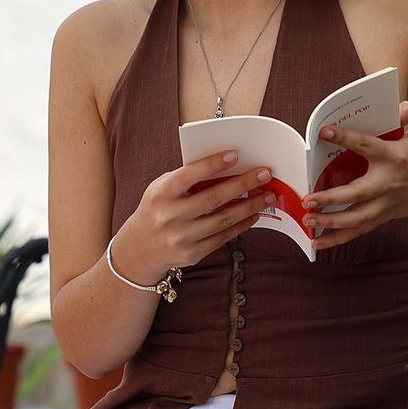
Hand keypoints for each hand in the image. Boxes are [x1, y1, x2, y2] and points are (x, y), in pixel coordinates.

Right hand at [110, 151, 272, 282]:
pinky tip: (254, 214)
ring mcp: (181, 237)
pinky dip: (242, 225)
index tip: (235, 155)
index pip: (189, 176)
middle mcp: (169, 216)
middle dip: (243, 185)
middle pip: (213, 198)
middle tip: (265, 174)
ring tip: (267, 195)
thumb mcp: (162, 189)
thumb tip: (227, 165)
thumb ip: (187, 178)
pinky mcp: (192, 253)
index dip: (212, 165)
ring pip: (223, 219)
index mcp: (161, 194)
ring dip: (250, 206)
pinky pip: (223, 237)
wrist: (140, 249)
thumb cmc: (158, 209)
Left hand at [301, 101, 407, 250]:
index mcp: (395, 157)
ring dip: (329, 222)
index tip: (324, 132)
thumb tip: (394, 109)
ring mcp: (386, 204)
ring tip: (307, 219)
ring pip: (355, 219)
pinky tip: (317, 242)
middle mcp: (388, 183)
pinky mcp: (384, 216)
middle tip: (308, 199)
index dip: (344, 137)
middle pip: (356, 194)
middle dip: (330, 199)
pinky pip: (359, 230)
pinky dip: (338, 239)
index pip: (366, 146)